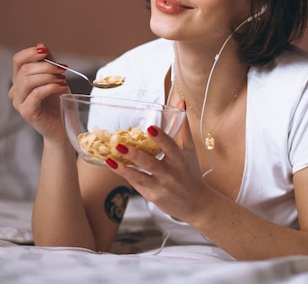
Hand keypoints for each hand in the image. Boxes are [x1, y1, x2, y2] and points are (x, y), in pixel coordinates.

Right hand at [8, 44, 70, 141]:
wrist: (62, 126)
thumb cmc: (58, 102)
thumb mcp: (55, 77)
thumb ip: (48, 63)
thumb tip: (41, 45)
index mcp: (20, 80)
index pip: (18, 60)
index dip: (30, 53)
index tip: (46, 52)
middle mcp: (15, 90)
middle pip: (25, 69)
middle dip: (46, 66)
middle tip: (63, 68)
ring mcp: (19, 102)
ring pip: (28, 81)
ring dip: (48, 76)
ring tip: (62, 78)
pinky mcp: (26, 112)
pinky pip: (35, 94)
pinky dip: (50, 87)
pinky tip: (61, 86)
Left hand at [105, 104, 213, 222]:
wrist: (196, 203)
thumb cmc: (191, 172)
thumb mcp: (190, 150)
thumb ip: (183, 127)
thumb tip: (181, 103)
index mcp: (181, 159)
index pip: (171, 146)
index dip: (160, 137)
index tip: (150, 128)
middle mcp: (171, 173)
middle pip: (152, 163)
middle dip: (136, 155)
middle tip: (121, 145)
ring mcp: (161, 186)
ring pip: (141, 176)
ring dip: (125, 168)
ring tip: (111, 158)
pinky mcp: (153, 196)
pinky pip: (137, 184)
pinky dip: (125, 175)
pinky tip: (113, 166)